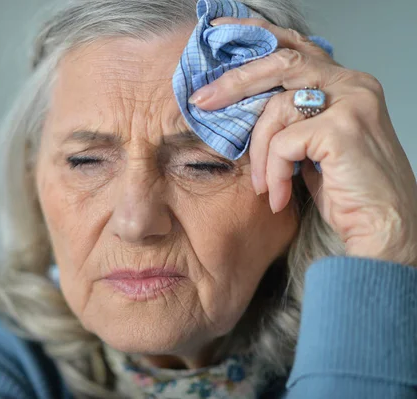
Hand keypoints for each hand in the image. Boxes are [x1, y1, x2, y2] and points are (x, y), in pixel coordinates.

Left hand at [189, 18, 416, 265]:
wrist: (382, 229)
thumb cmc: (346, 190)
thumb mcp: (313, 145)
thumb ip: (291, 117)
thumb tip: (242, 105)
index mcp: (346, 82)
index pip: (295, 47)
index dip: (256, 36)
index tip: (219, 32)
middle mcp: (353, 84)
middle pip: (280, 62)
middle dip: (234, 81)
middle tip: (201, 100)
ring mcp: (351, 103)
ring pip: (276, 108)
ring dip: (259, 153)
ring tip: (264, 186)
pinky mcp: (342, 129)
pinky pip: (283, 142)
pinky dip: (273, 172)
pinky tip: (279, 195)